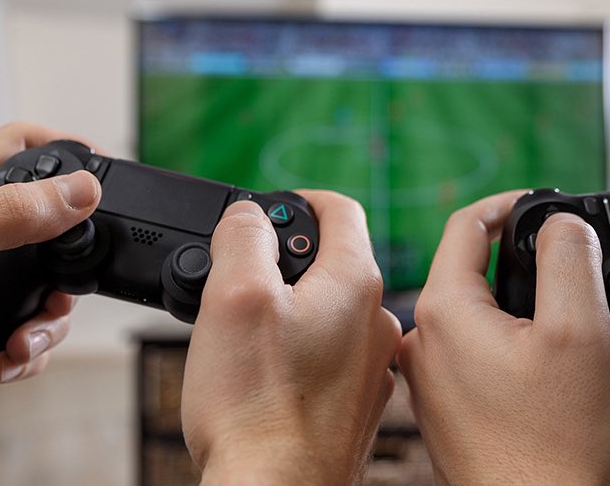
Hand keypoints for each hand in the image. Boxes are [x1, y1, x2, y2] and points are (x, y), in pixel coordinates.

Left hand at [0, 123, 101, 443]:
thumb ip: (8, 214)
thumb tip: (79, 191)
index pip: (20, 145)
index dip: (65, 151)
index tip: (102, 176)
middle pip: (49, 222)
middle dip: (67, 262)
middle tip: (61, 287)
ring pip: (48, 283)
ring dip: (49, 318)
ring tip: (22, 337)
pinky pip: (33, 326)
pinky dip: (31, 347)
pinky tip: (5, 356)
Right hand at [180, 192, 401, 483]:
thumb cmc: (256, 409)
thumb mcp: (233, 296)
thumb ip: (243, 237)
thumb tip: (248, 216)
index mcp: (355, 284)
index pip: (340, 210)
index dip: (299, 200)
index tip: (269, 210)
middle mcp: (376, 323)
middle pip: (334, 263)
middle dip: (286, 260)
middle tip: (241, 276)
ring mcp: (371, 368)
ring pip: (331, 312)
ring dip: (292, 307)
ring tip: (246, 330)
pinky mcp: (356, 405)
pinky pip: (330, 355)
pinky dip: (301, 350)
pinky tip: (268, 373)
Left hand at [397, 192, 609, 484]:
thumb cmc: (555, 442)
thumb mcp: (578, 332)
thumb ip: (569, 259)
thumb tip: (560, 222)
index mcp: (444, 312)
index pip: (466, 225)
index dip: (510, 205)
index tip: (546, 206)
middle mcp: (422, 340)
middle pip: (467, 267)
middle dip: (517, 257)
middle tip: (565, 267)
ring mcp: (427, 375)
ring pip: (471, 310)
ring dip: (512, 301)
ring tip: (558, 320)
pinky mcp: (440, 402)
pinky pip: (469, 347)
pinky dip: (502, 338)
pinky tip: (537, 361)